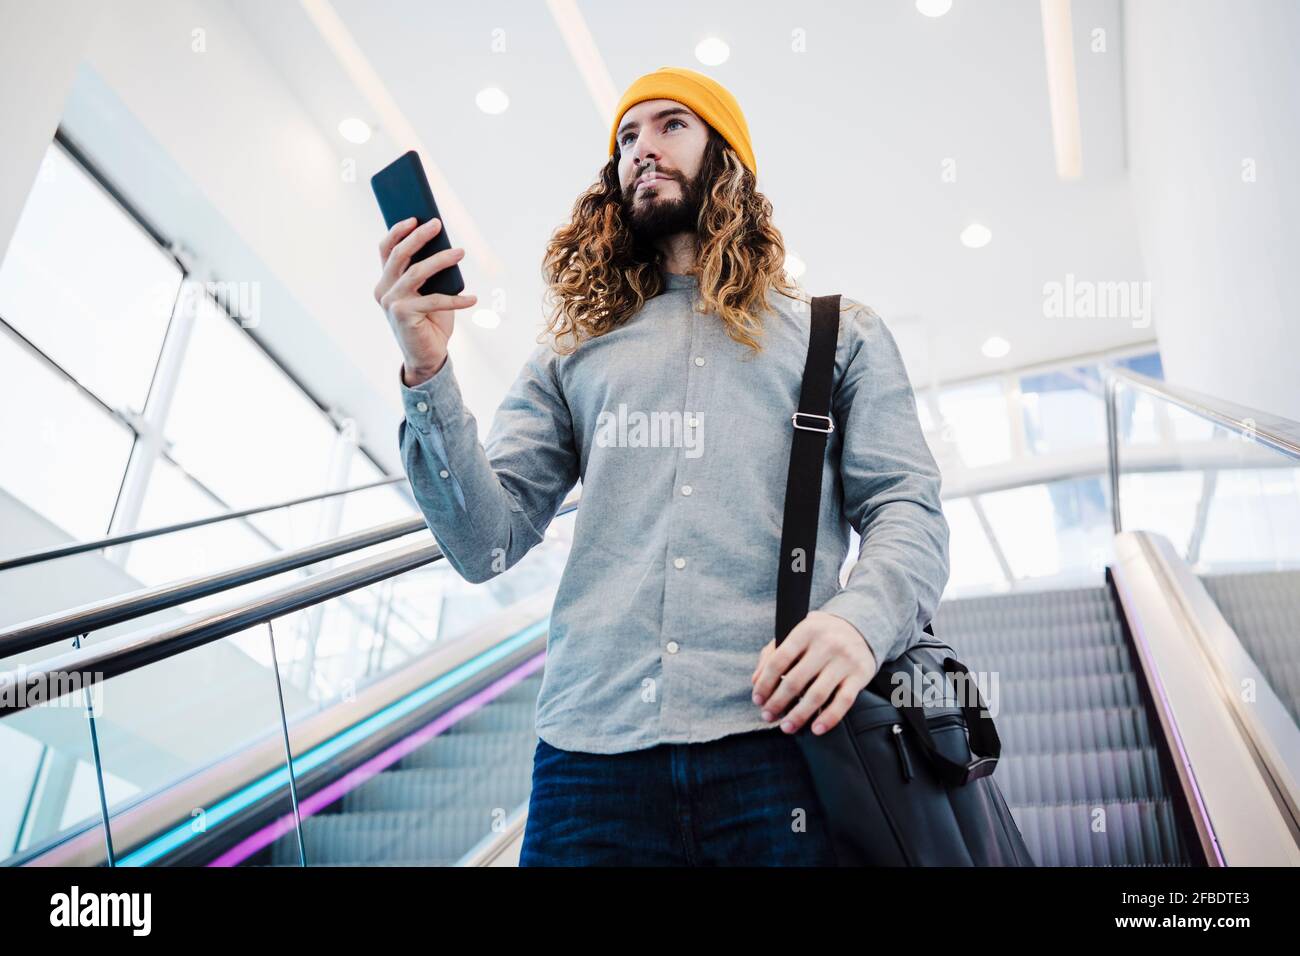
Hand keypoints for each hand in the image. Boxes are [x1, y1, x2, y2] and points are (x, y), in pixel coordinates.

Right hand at [374, 217, 477, 385]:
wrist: (427, 358)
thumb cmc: (430, 322)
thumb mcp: (429, 293)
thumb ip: (429, 273)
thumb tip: (446, 246)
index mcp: (386, 281)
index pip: (387, 250)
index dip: (398, 231)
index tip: (415, 216)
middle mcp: (383, 290)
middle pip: (399, 255)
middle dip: (419, 236)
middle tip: (437, 224)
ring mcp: (391, 303)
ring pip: (416, 272)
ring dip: (441, 260)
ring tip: (460, 252)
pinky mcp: (404, 315)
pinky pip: (434, 301)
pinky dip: (456, 300)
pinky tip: (473, 298)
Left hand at [750, 610, 877, 735]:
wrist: (861, 627)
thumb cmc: (819, 635)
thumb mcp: (796, 633)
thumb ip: (772, 653)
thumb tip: (756, 682)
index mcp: (806, 630)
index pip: (779, 660)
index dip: (765, 683)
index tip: (758, 700)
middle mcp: (827, 644)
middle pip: (795, 681)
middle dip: (777, 703)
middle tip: (767, 716)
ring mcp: (845, 660)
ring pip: (817, 694)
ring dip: (799, 715)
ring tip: (787, 727)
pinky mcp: (860, 674)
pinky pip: (843, 701)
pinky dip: (829, 718)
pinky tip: (816, 729)